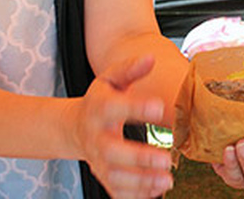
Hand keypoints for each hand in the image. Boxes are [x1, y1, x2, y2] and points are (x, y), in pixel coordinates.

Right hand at [67, 55, 172, 197]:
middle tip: (166, 158)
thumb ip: (131, 68)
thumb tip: (150, 58)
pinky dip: (137, 194)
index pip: (113, 107)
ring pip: (116, 177)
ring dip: (142, 181)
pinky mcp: (105, 177)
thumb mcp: (112, 78)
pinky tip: (158, 189)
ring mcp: (99, 161)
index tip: (160, 107)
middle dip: (139, 157)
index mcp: (98, 108)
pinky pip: (117, 192)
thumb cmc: (101, 99)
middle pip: (112, 152)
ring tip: (167, 178)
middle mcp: (96, 138)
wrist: (76, 126)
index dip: (136, 107)